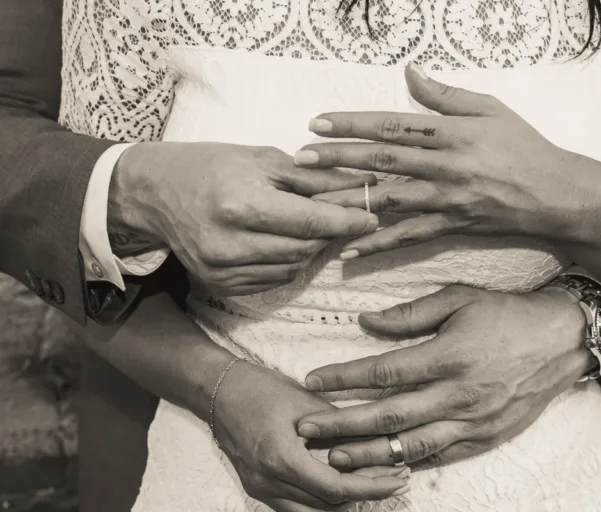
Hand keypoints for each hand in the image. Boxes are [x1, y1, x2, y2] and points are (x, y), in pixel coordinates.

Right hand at [108, 142, 378, 295]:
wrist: (153, 193)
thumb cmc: (210, 166)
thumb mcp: (261, 159)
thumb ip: (311, 177)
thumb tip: (359, 186)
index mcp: (243, 204)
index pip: (312, 220)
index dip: (348, 220)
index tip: (372, 216)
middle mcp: (232, 243)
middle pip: (307, 247)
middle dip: (330, 231)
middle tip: (342, 216)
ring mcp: (224, 269)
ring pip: (293, 266)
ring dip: (310, 247)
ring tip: (308, 225)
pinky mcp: (220, 285)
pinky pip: (273, 279)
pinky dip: (287, 263)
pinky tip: (282, 241)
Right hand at [215, 361, 409, 511]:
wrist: (218, 390)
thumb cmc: (262, 389)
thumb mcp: (307, 403)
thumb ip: (340, 429)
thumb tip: (376, 443)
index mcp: (281, 458)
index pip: (337, 488)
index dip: (372, 486)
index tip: (398, 479)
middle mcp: (268, 482)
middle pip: (328, 508)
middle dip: (366, 496)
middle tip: (394, 479)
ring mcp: (260, 489)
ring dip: (344, 503)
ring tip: (373, 482)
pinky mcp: (258, 488)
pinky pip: (297, 507)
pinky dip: (322, 501)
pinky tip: (342, 483)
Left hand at [294, 63, 586, 259]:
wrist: (555, 194)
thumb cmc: (524, 147)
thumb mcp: (490, 109)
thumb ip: (446, 95)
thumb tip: (410, 72)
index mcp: (450, 132)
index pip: (392, 124)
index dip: (352, 123)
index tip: (318, 123)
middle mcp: (444, 164)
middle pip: (382, 159)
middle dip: (337, 159)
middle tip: (301, 160)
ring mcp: (447, 197)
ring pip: (389, 198)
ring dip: (349, 199)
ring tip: (313, 202)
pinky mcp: (452, 224)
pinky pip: (411, 235)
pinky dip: (381, 241)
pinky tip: (352, 247)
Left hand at [296, 285, 589, 470]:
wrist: (561, 340)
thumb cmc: (506, 313)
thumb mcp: (459, 298)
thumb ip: (410, 312)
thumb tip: (365, 321)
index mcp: (450, 355)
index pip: (384, 372)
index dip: (344, 378)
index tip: (312, 380)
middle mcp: (459, 394)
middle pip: (390, 416)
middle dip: (343, 424)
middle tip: (306, 428)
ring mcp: (474, 421)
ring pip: (412, 445)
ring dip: (368, 454)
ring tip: (333, 457)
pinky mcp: (486, 437)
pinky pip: (440, 455)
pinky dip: (408, 462)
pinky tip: (382, 465)